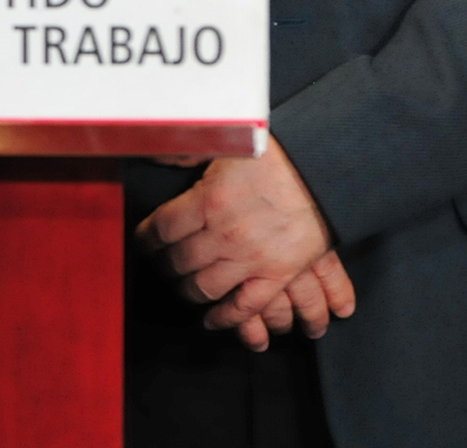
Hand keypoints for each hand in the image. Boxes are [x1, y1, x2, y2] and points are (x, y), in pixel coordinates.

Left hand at [134, 136, 349, 348]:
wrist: (323, 170)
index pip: (160, 228)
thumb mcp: (223, 146)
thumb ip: (188, 153)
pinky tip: (212, 321)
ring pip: (205, 287)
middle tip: (160, 267)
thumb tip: (156, 149)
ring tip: (182, 288)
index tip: (143, 242)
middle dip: (164, 267)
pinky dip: (226, 318)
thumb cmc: (273, 155)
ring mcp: (250, 258)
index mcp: (205, 201)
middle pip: (178, 261)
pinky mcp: (277, 274)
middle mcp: (223, 234)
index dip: (145, 238)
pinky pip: (245, 306)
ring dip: (188, 291)